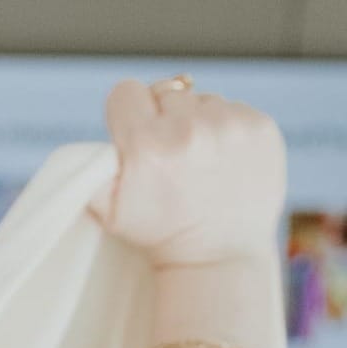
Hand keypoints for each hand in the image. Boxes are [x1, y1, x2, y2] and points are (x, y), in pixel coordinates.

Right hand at [93, 77, 285, 267]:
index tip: (134, 134)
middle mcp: (190, 127)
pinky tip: (223, 161)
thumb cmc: (160, 236)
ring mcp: (231, 125)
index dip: (126, 112)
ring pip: (201, 99)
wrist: (218, 256)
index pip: (126, 92)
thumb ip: (90, 173)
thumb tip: (87, 147)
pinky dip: (227, 129)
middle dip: (162, 118)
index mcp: (147, 145)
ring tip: (198, 162)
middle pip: (164, 91)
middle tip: (169, 156)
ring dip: (197, 123)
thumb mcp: (109, 215)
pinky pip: (235, 108)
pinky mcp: (261, 127)